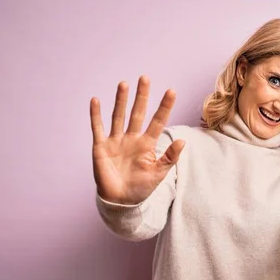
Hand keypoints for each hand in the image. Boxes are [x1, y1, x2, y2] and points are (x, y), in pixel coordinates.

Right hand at [90, 76, 184, 204]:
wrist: (120, 201)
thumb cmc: (140, 188)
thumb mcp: (159, 174)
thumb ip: (170, 157)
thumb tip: (183, 141)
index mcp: (147, 144)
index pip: (158, 121)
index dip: (164, 107)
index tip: (172, 91)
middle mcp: (131, 138)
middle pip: (138, 113)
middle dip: (141, 96)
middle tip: (145, 78)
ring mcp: (116, 141)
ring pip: (119, 116)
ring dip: (121, 100)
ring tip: (124, 84)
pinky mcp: (101, 147)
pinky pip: (98, 128)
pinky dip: (96, 115)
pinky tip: (96, 100)